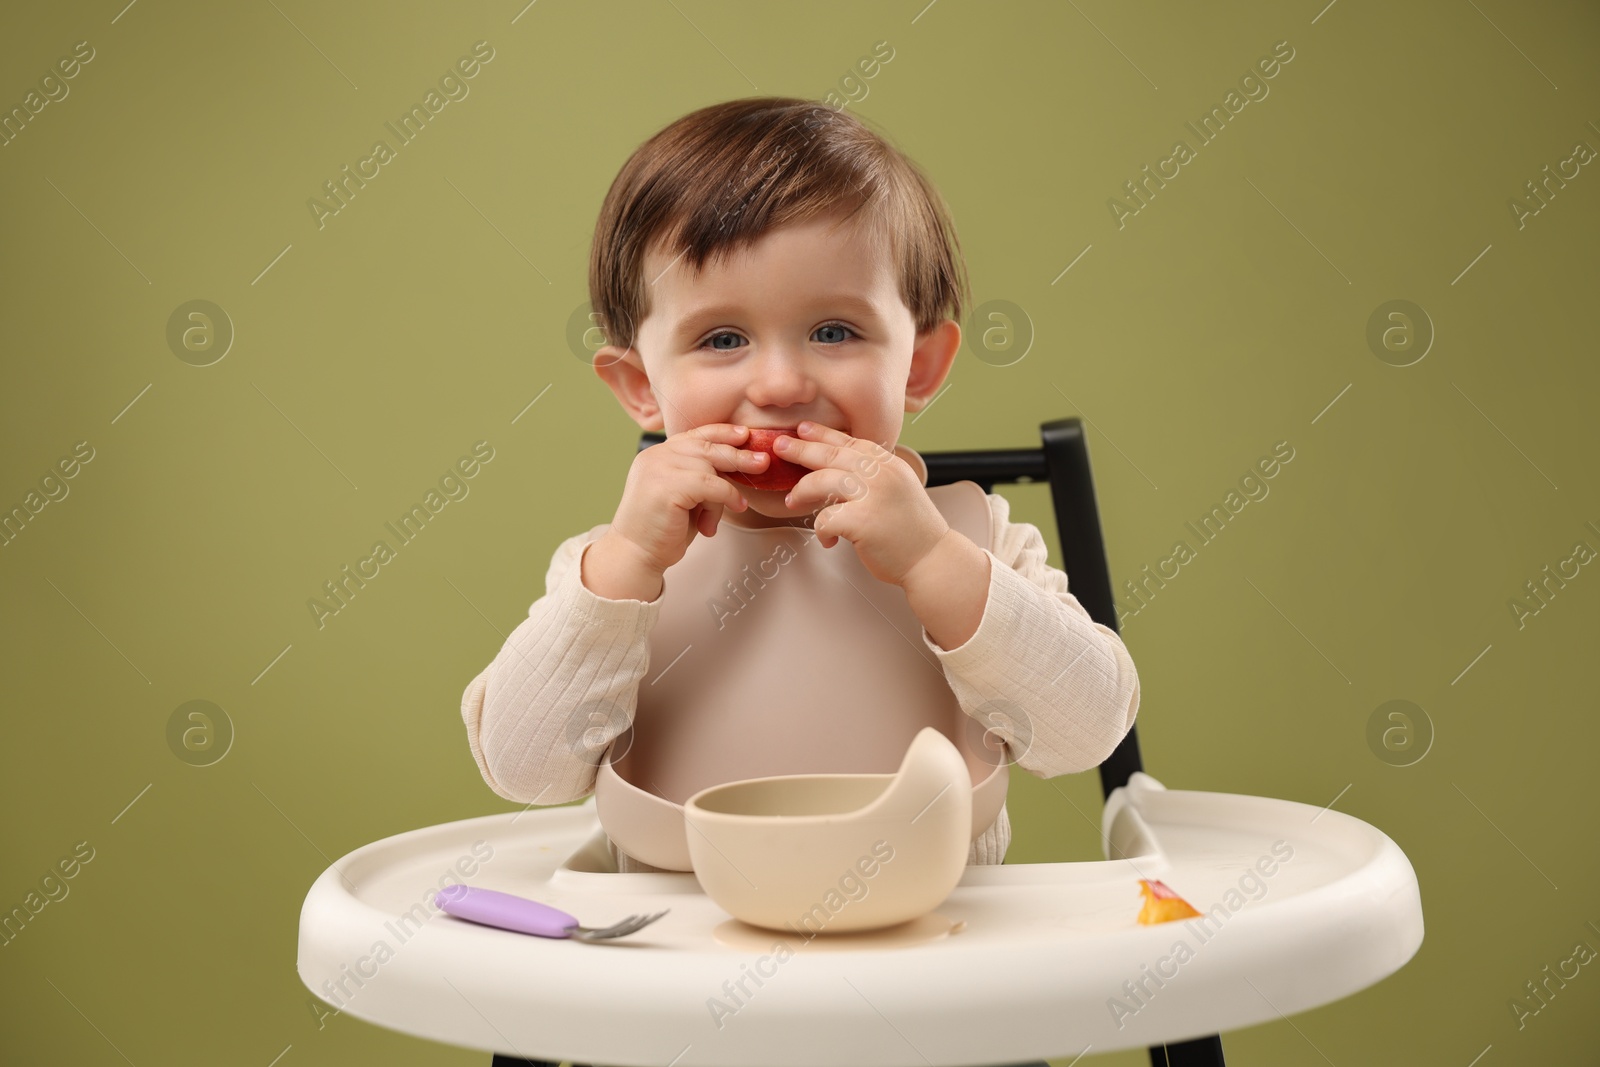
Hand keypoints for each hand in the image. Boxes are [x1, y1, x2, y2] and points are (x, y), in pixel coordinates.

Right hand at [605, 423, 768, 575]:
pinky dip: (727, 497)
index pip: (695, 435)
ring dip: (725, 491)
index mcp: (658, 454)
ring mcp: (659, 469)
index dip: (722, 433)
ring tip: (729, 510)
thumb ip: (701, 477)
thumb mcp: (685, 495)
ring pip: (710, 468)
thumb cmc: (663, 530)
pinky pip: (711, 485)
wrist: (637, 555)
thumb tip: (738, 466)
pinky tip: (736, 507)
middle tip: (763, 461)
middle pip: (706, 446)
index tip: (745, 435)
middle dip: (738, 454)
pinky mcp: (667, 486)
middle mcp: (656, 456)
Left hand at [777, 421, 949, 586]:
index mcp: (890, 465)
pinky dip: (821, 531)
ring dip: (802, 491)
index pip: (851, 442)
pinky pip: (825, 519)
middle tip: (780, 447)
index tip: (803, 429)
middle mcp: (882, 474)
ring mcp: (873, 496)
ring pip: (822, 481)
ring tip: (793, 501)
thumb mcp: (899, 490)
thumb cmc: (912, 531)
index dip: (824, 434)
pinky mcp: (862, 521)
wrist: (933, 559)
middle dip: (801, 449)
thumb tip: (837, 470)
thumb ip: (874, 476)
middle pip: (832, 455)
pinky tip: (828, 541)